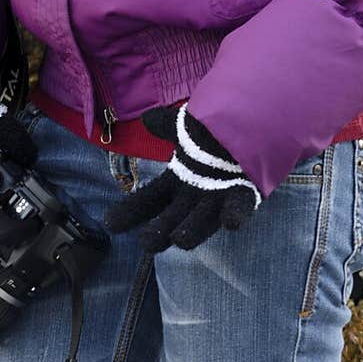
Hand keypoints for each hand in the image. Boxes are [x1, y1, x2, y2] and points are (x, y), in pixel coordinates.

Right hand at [103, 104, 261, 251]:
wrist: (251, 133)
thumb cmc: (214, 136)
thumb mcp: (187, 128)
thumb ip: (167, 125)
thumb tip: (147, 119)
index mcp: (178, 182)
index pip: (150, 199)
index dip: (131, 211)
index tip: (111, 224)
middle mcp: (195, 196)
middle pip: (173, 217)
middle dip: (160, 230)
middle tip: (147, 243)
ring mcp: (219, 198)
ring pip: (203, 220)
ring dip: (192, 229)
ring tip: (179, 240)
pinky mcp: (243, 195)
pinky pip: (239, 208)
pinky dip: (234, 215)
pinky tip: (230, 223)